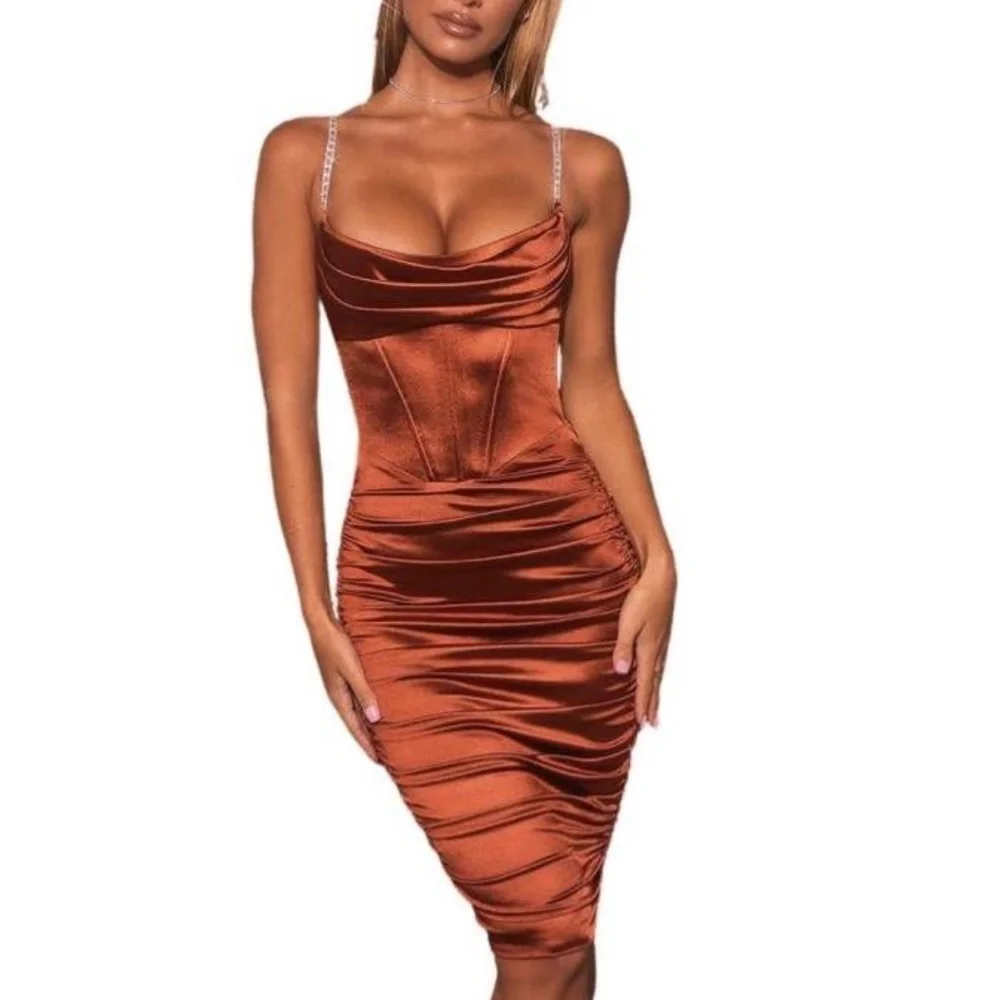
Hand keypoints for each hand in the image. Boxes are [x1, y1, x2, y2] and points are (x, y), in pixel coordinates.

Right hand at [306, 611, 382, 762]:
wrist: (321, 624)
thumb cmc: (335, 645)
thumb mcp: (352, 670)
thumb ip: (364, 693)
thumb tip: (375, 719)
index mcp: (338, 697)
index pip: (355, 728)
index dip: (367, 744)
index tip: (378, 760)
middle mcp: (338, 695)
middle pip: (355, 723)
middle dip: (368, 739)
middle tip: (383, 754)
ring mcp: (339, 685)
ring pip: (357, 710)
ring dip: (368, 724)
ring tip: (381, 735)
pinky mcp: (343, 675)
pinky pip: (357, 697)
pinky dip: (366, 707)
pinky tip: (375, 706)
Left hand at [611, 553, 677, 727]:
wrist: (661, 577)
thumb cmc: (643, 598)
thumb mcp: (628, 623)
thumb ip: (623, 647)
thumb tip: (622, 673)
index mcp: (648, 649)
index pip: (644, 683)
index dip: (642, 703)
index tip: (641, 722)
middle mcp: (657, 649)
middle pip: (654, 683)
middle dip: (651, 703)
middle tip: (651, 723)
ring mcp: (661, 641)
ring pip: (658, 673)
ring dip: (656, 691)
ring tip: (654, 706)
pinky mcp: (661, 633)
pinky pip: (659, 662)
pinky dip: (657, 675)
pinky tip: (654, 673)